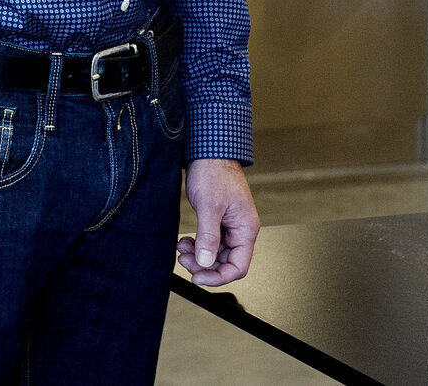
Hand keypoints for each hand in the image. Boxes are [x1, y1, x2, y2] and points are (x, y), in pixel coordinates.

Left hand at [176, 158, 258, 287]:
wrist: (208, 150)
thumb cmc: (214, 172)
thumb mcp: (209, 206)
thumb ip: (208, 237)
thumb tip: (206, 263)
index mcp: (246, 229)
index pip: (238, 267)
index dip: (218, 277)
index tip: (198, 277)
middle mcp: (240, 229)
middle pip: (225, 262)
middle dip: (204, 265)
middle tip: (184, 260)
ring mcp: (229, 225)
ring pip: (215, 253)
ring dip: (198, 255)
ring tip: (181, 248)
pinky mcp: (218, 220)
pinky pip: (209, 241)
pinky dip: (196, 244)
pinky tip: (184, 240)